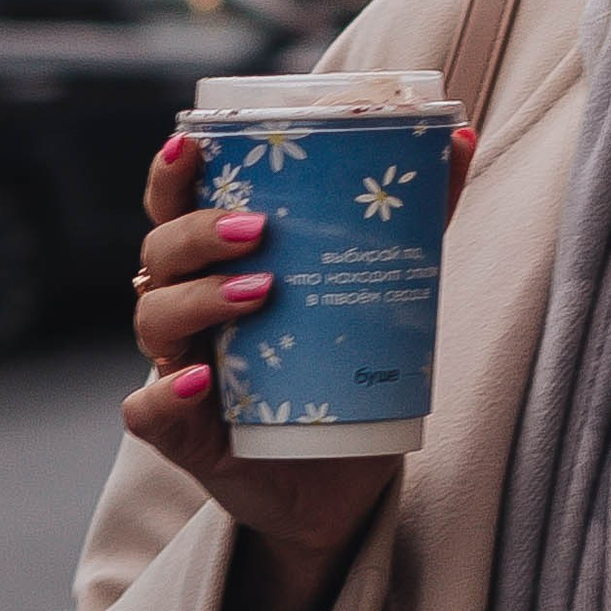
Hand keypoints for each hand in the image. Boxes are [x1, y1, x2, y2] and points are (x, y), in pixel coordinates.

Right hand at [120, 120, 478, 610]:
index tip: (189, 145)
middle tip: (260, 229)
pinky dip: (166, 395)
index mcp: (218, 264)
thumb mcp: (381, 289)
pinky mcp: (185, 433)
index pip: (176, 206)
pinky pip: (150, 410)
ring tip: (262, 293)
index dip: (171, 175)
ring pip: (154, 317)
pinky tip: (199, 383)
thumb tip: (460, 135)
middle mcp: (188, 310)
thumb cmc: (346, 368)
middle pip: (160, 253)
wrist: (341, 474)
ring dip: (199, 298)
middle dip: (200, 231)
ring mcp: (179, 368)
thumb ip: (413, 216)